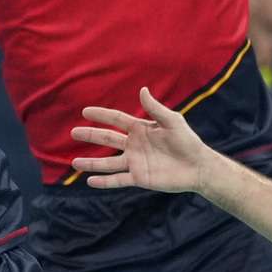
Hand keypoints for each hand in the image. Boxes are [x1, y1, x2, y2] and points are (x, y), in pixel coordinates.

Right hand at [70, 88, 220, 193]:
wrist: (198, 166)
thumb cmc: (188, 141)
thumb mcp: (173, 121)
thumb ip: (156, 108)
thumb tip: (142, 90)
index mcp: (141, 129)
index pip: (117, 120)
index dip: (102, 115)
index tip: (85, 111)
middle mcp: (134, 145)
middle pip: (107, 139)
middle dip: (90, 135)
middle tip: (73, 132)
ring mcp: (135, 162)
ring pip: (108, 163)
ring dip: (91, 163)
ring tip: (73, 163)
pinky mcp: (139, 178)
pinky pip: (118, 180)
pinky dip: (104, 182)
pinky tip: (90, 181)